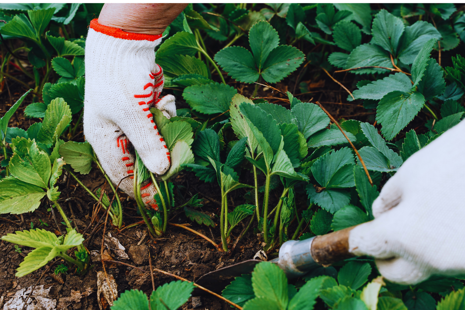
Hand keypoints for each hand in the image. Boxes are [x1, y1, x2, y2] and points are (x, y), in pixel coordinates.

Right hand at [83, 17, 176, 207]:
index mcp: (103, 140)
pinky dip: (166, 112)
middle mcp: (115, 134)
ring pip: (156, 140)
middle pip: (142, 160)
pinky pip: (161, 122)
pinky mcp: (145, 110)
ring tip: (161, 106)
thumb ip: (148, 145)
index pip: (122, 176)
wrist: (124, 43)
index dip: (141, 190)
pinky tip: (163, 97)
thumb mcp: (135, 115)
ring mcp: (131, 121)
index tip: (162, 203)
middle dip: (160, 154)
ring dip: (165, 128)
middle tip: (177, 155)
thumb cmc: (120, 80)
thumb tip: (162, 171)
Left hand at [348, 120, 464, 283]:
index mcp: (405, 233)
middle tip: (387, 232)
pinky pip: (450, 257)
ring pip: (427, 264)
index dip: (351, 240)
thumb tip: (380, 216)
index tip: (345, 240)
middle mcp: (432, 258)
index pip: (366, 245)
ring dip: (418, 246)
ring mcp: (460, 264)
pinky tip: (452, 216)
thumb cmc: (456, 158)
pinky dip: (444, 243)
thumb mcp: (410, 172)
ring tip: (430, 210)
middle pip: (396, 273)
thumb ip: (387, 200)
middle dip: (386, 256)